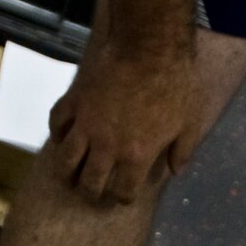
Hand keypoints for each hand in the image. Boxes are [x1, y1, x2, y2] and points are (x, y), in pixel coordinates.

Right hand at [47, 44, 200, 204]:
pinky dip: (56, 134)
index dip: (122, 198)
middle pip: (89, 183)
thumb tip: (175, 171)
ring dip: (65, 173)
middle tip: (90, 191)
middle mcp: (106, 147)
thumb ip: (182, 152)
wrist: (148, 47)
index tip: (121, 195)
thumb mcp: (190, 123)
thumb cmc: (174, 85)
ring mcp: (86, 124)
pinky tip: (62, 138)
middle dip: (90, 193)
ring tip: (68, 176)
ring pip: (65, 160)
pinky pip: (56, 124)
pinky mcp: (74, 102)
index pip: (122, 192)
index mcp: (136, 156)